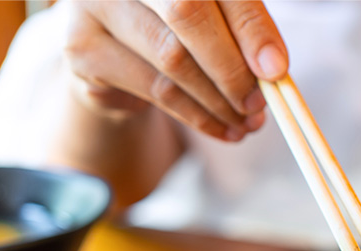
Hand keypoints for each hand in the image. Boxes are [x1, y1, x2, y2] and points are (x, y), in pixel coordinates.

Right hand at [62, 0, 288, 140]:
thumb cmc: (176, 24)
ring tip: (246, 124)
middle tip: (258, 104)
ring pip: (172, 60)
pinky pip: (155, 90)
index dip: (250, 27)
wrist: (116, 49)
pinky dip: (196, 115)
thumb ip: (245, 28)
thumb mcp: (217, 14)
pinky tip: (221, 128)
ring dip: (218, 101)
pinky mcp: (84, 50)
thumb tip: (272, 69)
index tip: (276, 71)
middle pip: (186, 14)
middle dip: (231, 68)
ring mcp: (95, 5)